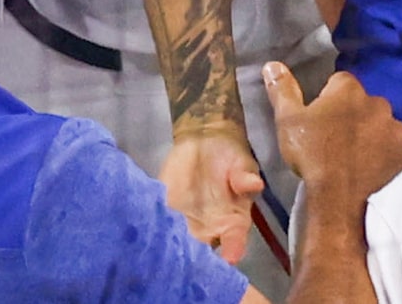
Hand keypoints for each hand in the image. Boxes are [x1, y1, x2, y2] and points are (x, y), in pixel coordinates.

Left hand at [161, 123, 266, 262]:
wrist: (204, 140)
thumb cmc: (229, 154)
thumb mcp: (241, 162)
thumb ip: (244, 176)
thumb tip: (254, 183)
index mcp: (233, 222)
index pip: (235, 243)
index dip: (232, 252)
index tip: (228, 258)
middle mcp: (209, 230)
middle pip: (204, 254)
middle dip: (196, 262)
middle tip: (189, 259)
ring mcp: (185, 225)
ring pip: (179, 247)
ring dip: (172, 252)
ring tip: (166, 252)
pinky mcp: (164, 215)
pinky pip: (159, 229)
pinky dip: (153, 235)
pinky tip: (148, 237)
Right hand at [265, 62, 401, 211]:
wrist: (340, 199)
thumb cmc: (312, 156)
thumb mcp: (288, 122)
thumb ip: (283, 90)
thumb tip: (272, 64)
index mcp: (349, 90)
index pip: (339, 84)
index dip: (328, 101)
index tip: (320, 121)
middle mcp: (379, 103)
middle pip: (364, 105)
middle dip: (354, 118)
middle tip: (336, 142)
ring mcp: (397, 129)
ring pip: (383, 127)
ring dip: (373, 138)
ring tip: (355, 161)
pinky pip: (397, 152)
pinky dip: (388, 159)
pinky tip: (374, 173)